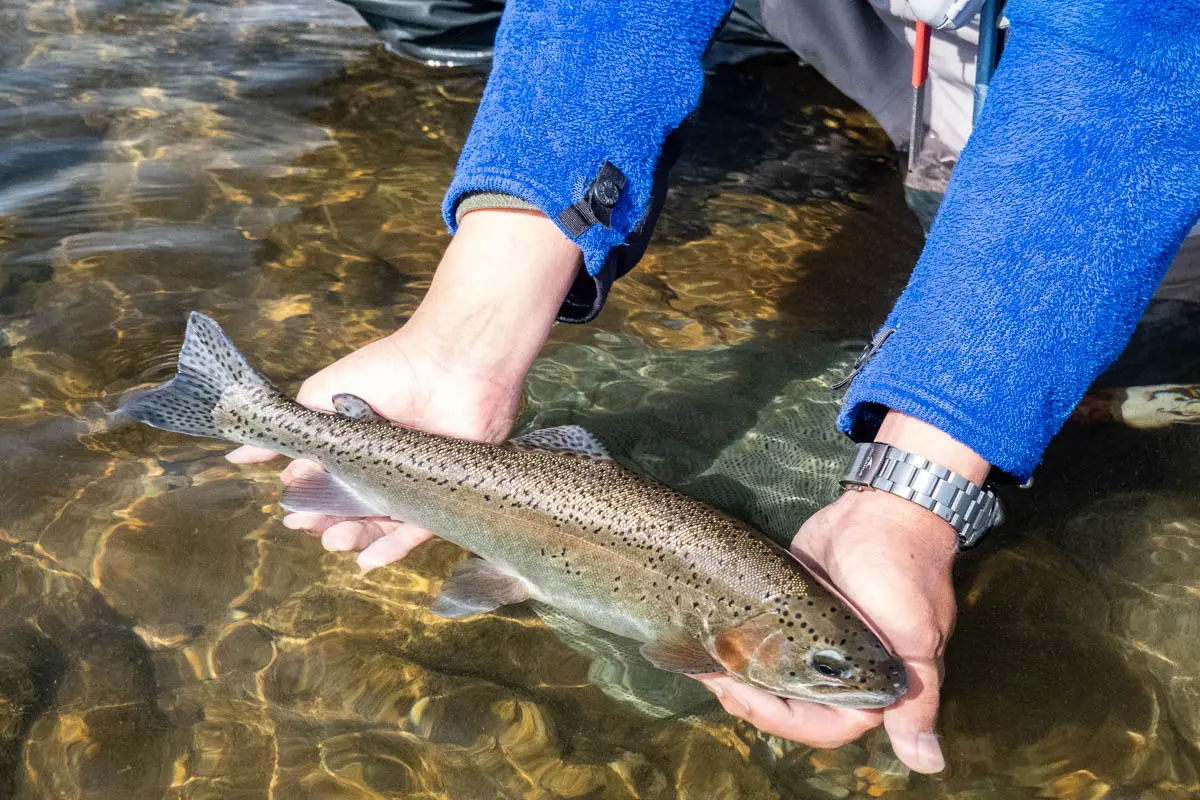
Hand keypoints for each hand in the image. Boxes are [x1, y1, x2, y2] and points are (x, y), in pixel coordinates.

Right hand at [229, 209, 581, 570]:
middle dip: (328, 522)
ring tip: (334, 541)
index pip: (329, 482)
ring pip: (382, 522)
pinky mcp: (444, 491)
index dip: (309, 501)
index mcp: (358, 442)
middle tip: (309, 527)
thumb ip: (286, 429)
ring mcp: (415, 479)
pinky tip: (368, 558)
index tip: (289, 513)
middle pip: (353, 507)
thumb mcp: (319, 398)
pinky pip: (419, 529)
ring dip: (354, 536)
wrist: (447, 368)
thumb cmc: (386, 372)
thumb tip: (241, 455)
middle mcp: (386, 463)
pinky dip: (393, 546)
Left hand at [697, 412, 986, 774]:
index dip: (781, 720)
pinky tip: (717, 642)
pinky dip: (746, 646)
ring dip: (745, 677)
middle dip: (754, 700)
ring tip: (709, 666)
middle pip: (794, 707)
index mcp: (876, 686)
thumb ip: (915, 701)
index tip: (741, 693)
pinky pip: (768, 641)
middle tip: (715, 679)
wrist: (883, 507)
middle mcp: (847, 671)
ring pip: (778, 678)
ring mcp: (820, 640)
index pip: (823, 726)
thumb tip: (928, 765)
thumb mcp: (915, 638)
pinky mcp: (797, 610)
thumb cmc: (901, 573)